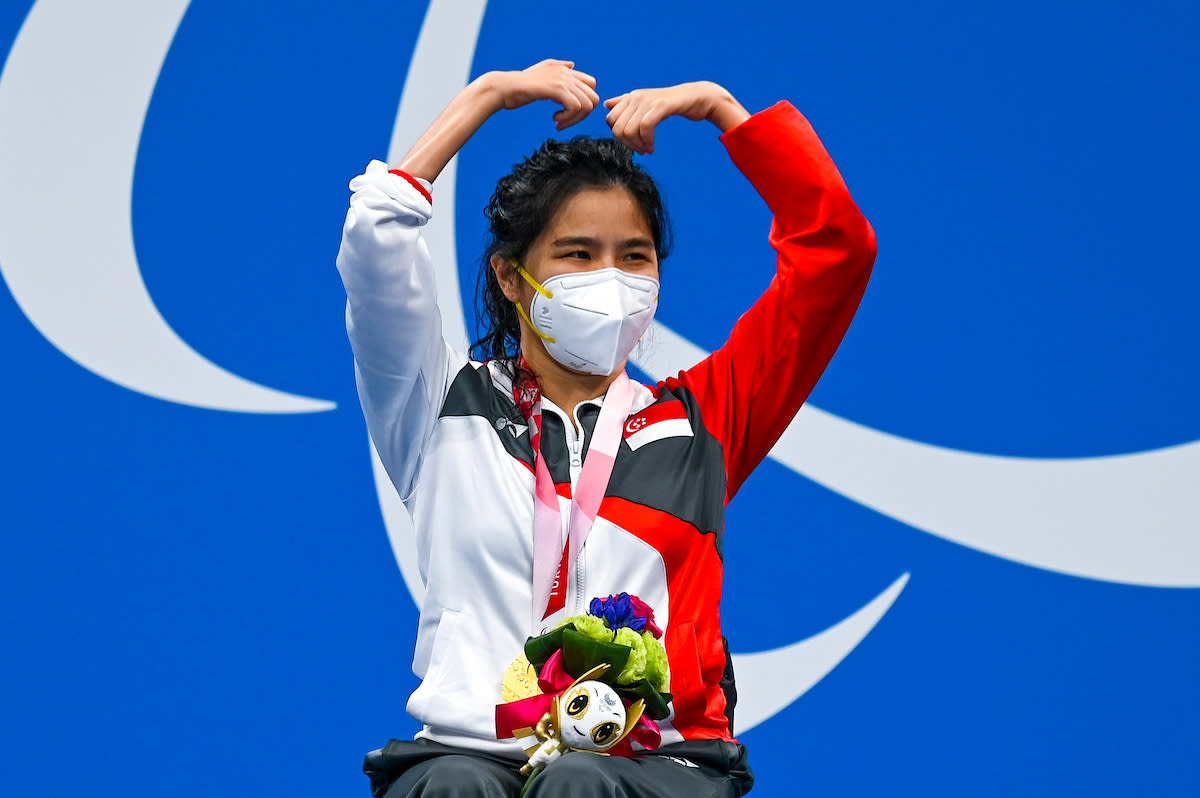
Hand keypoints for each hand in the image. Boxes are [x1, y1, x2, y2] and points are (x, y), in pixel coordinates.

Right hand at [490, 59, 599, 129]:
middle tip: (565, 122)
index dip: (585, 102)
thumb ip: (557, 68)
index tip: (570, 112)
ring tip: (559, 123)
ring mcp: (563, 80)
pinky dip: (568, 119)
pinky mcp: (557, 89)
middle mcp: (567, 73)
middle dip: (582, 115)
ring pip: (587, 105)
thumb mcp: (540, 74)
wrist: (504, 88)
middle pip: (593, 98)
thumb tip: (572, 65)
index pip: (592, 85)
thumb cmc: (520, 87)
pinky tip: (555, 120)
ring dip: (574, 119)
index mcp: (565, 70)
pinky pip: (576, 107)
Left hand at [603, 81, 749, 154]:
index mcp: (630, 97)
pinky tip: (652, 147)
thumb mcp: (646, 104)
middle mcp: (636, 97)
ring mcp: (648, 100)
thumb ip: (626, 104)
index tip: (633, 144)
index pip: (610, 121)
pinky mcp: (660, 106)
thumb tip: (607, 104)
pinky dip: (647, 142)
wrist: (697, 97)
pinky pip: (645, 128)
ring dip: (638, 146)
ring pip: (629, 130)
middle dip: (628, 144)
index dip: (619, 137)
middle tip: (641, 150)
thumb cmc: (671, 104)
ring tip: (647, 149)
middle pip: (617, 128)